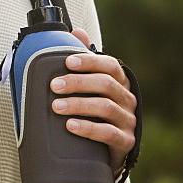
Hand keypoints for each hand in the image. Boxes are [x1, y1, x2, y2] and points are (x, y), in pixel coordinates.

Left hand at [50, 28, 136, 173]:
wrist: (103, 151)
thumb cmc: (92, 112)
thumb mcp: (87, 86)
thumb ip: (82, 60)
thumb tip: (77, 32)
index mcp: (118, 82)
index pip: (110, 65)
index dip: (89, 61)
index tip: (66, 62)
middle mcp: (127, 99)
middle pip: (106, 84)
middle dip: (77, 83)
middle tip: (54, 86)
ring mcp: (128, 120)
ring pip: (106, 107)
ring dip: (78, 105)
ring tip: (55, 107)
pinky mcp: (126, 142)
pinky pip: (109, 133)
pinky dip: (88, 128)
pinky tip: (70, 126)